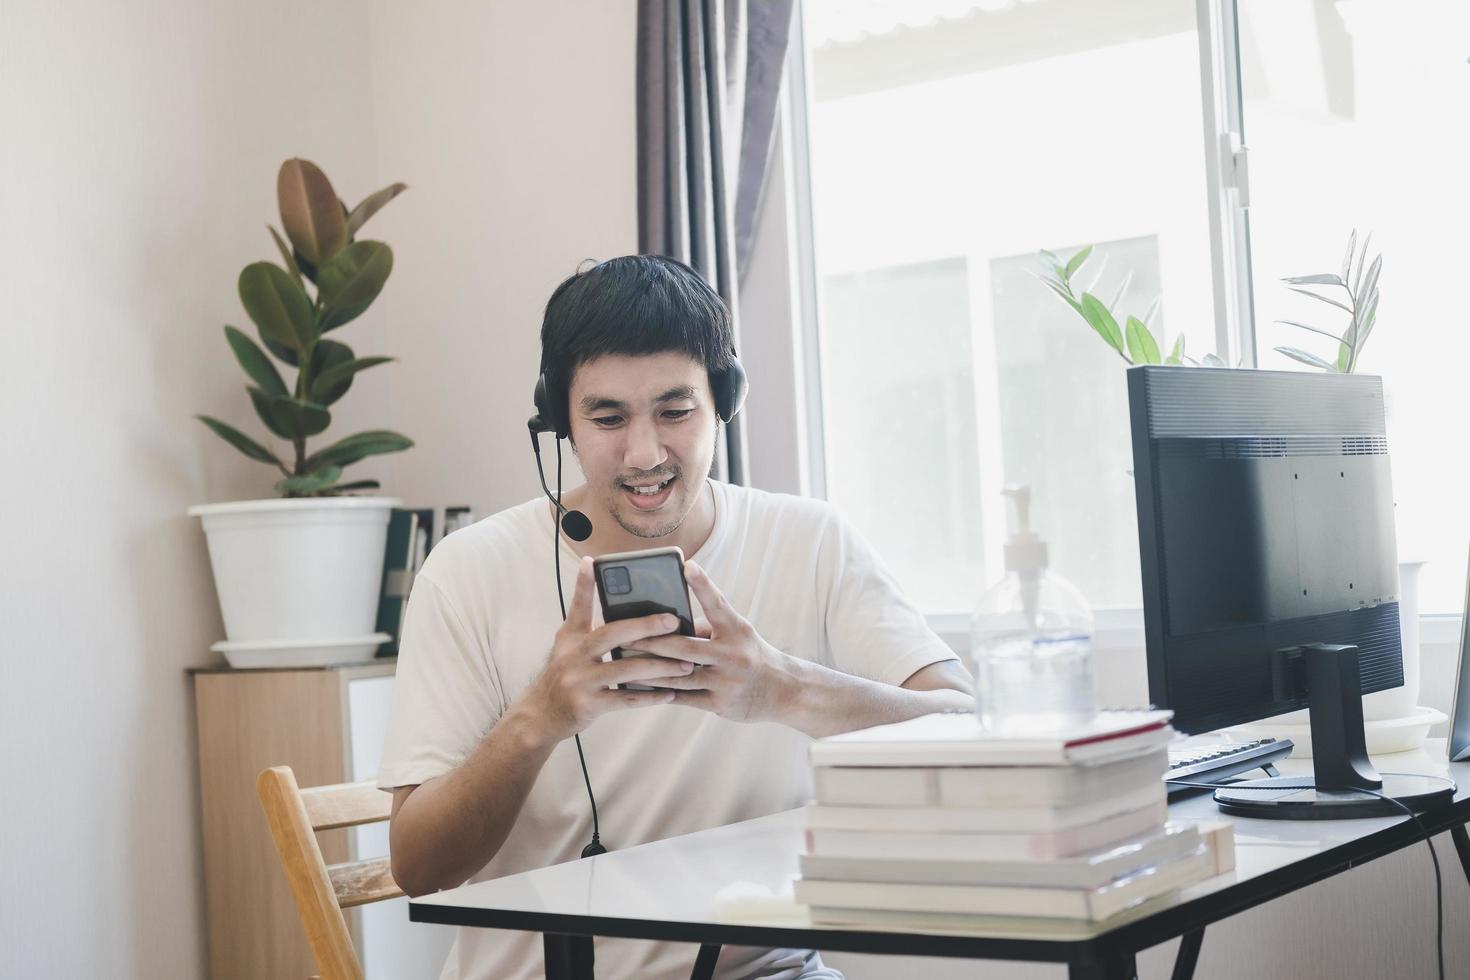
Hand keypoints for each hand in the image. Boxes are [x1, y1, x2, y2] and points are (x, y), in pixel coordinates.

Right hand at [518, 557, 695, 743]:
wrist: (541, 716)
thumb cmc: (563, 676)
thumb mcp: (567, 647)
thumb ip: (589, 628)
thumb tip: (620, 611)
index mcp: (570, 638)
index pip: (578, 606)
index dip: (584, 584)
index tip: (591, 562)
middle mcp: (573, 655)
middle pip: (612, 634)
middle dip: (646, 626)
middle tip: (673, 621)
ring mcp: (579, 680)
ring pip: (626, 669)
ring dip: (659, 667)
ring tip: (686, 665)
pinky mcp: (588, 704)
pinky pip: (626, 699)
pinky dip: (649, 696)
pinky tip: (670, 693)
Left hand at [631, 561, 794, 723]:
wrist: (783, 691)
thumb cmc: (751, 654)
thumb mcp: (738, 634)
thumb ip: (707, 628)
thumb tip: (668, 625)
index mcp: (737, 630)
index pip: (718, 603)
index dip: (702, 584)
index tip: (686, 565)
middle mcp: (733, 654)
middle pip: (685, 647)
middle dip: (653, 642)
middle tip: (626, 635)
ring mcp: (727, 681)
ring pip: (679, 675)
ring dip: (650, 670)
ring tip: (625, 663)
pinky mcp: (721, 704)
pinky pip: (684, 698)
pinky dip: (662, 692)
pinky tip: (642, 687)